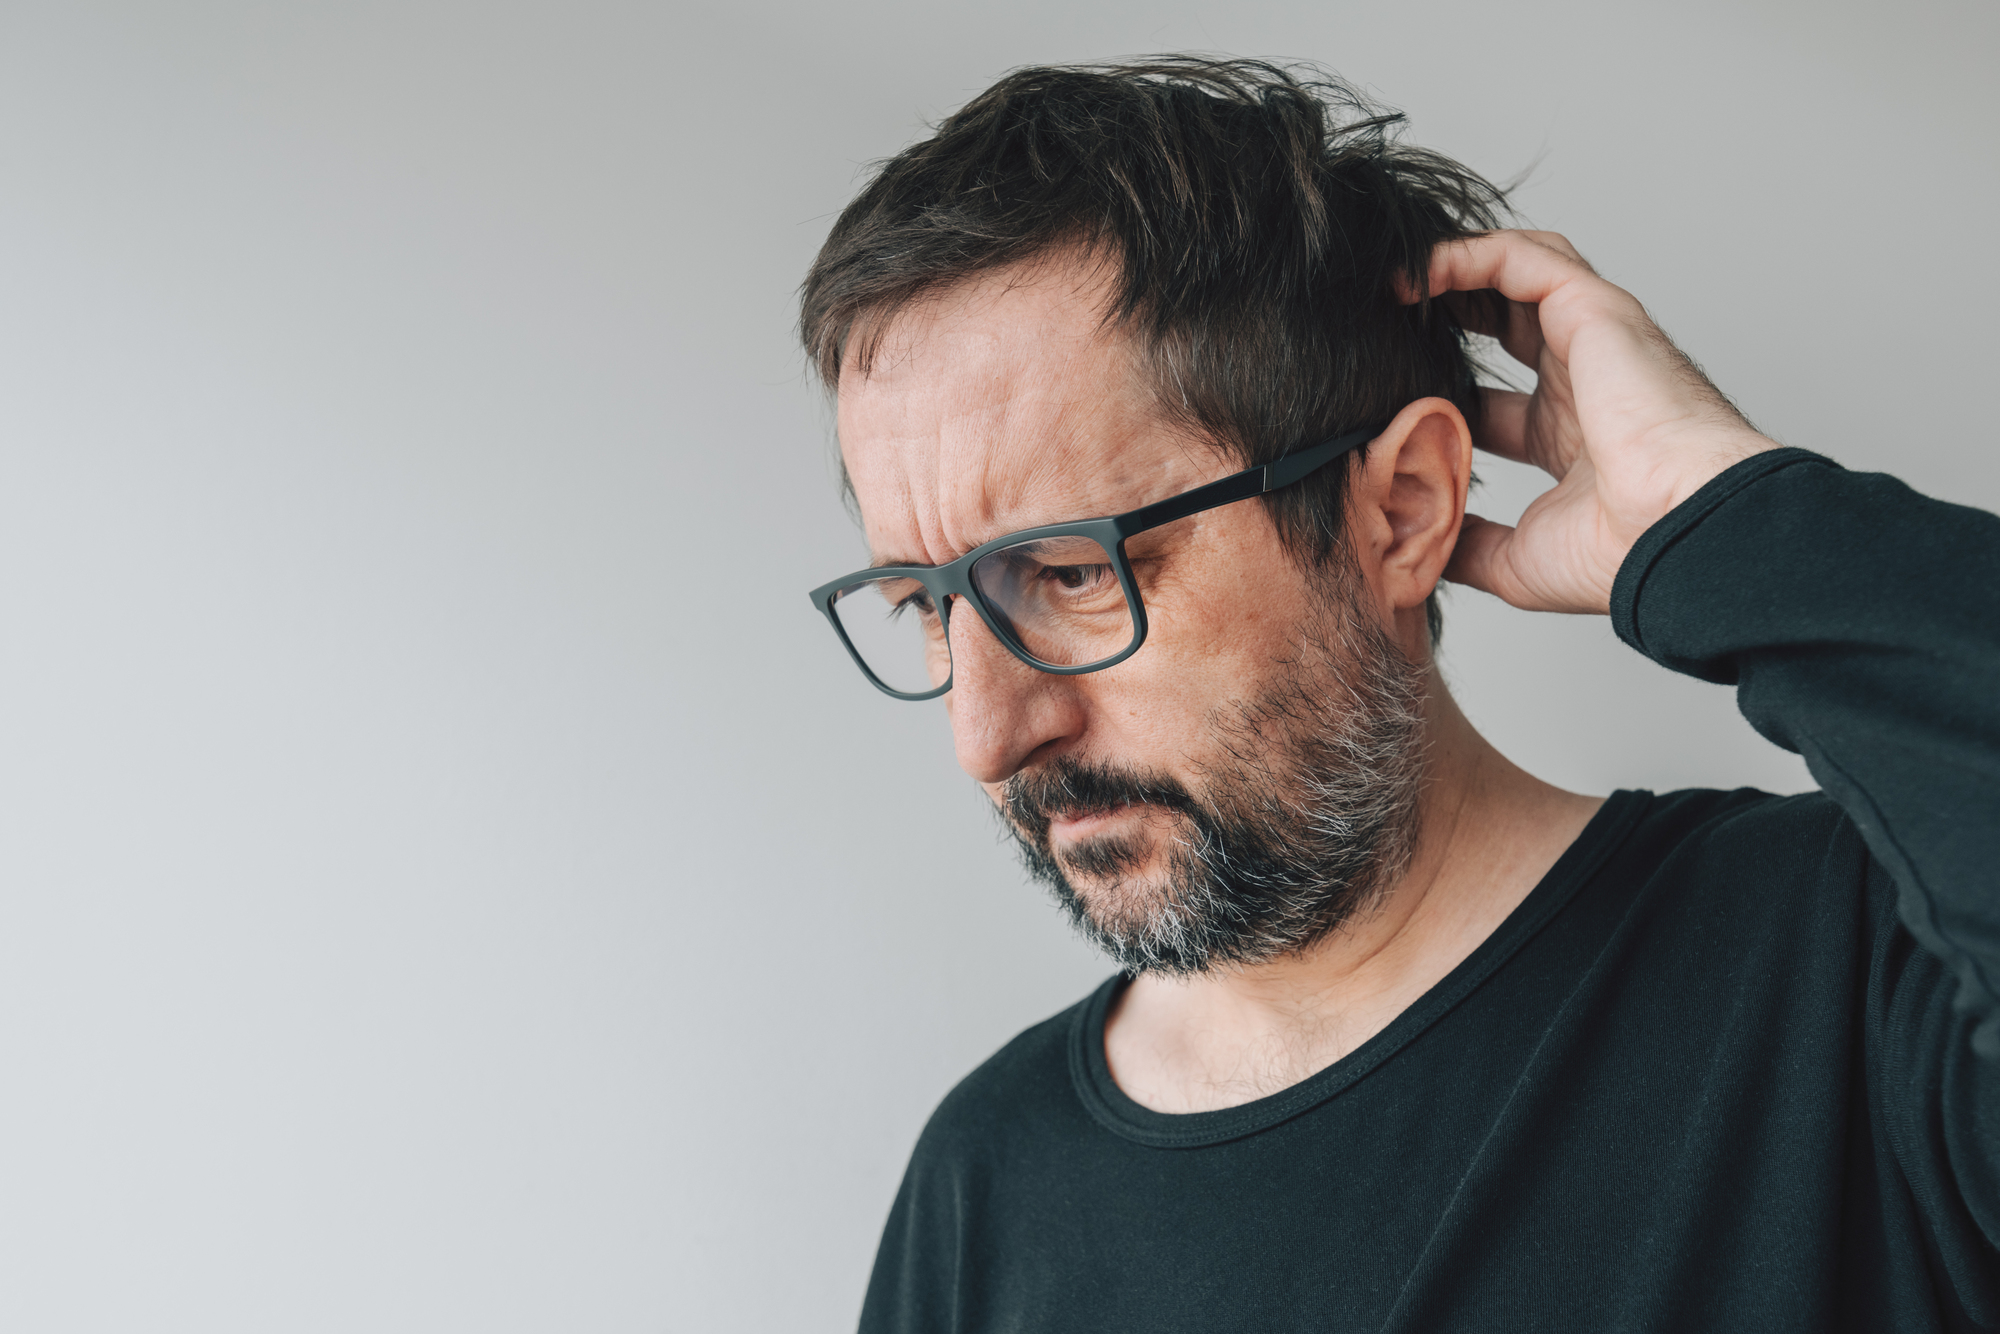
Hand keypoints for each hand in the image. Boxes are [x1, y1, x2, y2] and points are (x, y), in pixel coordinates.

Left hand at [1410, 230, 1776, 614]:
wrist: (1675, 532)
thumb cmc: (1618, 551)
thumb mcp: (1517, 560)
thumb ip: (1469, 548)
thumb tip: (1425, 551)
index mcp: (1567, 438)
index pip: (1494, 403)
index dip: (1442, 394)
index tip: (1385, 399)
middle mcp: (1580, 382)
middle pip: (1507, 324)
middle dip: (1448, 316)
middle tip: (1385, 326)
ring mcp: (1591, 342)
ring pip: (1518, 274)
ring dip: (1454, 272)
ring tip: (1394, 286)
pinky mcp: (1592, 309)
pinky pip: (1520, 259)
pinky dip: (1462, 256)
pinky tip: (1412, 275)